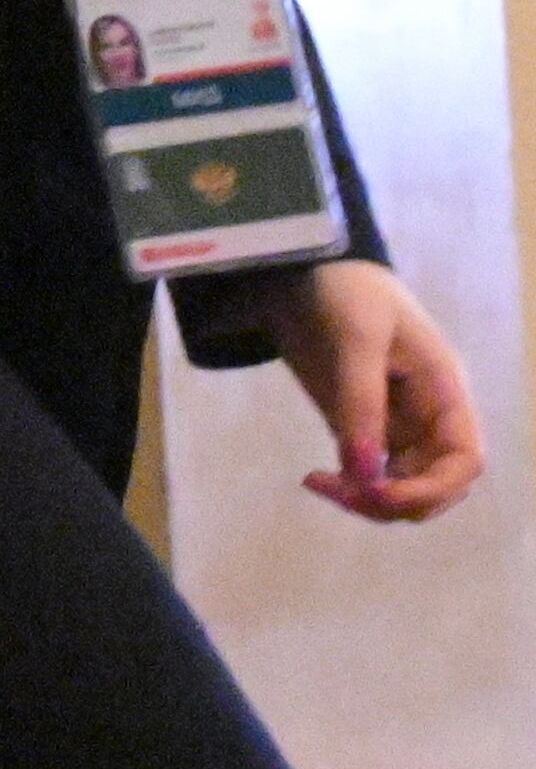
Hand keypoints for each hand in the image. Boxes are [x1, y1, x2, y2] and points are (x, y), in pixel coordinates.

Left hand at [269, 260, 487, 520]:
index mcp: (444, 391)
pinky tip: (316, 478)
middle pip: (435, 485)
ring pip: (401, 486)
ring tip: (319, 483)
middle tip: (337, 490)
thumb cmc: (346, 289)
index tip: (381, 492)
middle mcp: (428, 417)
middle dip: (395, 501)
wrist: (303, 267)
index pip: (465, 460)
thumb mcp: (356, 338)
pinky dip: (350, 485)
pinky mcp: (362, 425)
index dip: (435, 488)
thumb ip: (361, 402)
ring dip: (368, 499)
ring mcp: (396, 424)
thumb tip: (363, 473)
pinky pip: (369, 472)